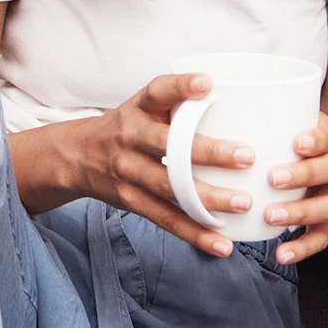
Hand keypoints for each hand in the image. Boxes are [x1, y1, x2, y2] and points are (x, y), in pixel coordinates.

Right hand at [61, 75, 327, 261]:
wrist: (77, 156)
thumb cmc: (129, 128)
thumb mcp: (144, 108)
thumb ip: (181, 107)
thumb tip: (250, 106)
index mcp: (138, 108)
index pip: (157, 91)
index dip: (180, 87)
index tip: (207, 83)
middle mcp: (130, 136)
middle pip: (168, 145)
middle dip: (208, 152)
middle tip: (247, 157)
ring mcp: (128, 171)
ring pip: (169, 186)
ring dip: (207, 198)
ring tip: (243, 203)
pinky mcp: (131, 200)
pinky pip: (166, 219)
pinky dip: (195, 233)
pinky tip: (223, 244)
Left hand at [268, 111, 327, 264]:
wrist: (319, 163)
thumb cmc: (284, 136)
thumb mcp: (279, 117)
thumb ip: (253, 109)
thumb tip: (203, 90)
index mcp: (325, 135)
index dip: (317, 138)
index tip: (295, 142)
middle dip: (303, 174)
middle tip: (273, 178)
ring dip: (300, 212)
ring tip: (271, 216)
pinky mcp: (325, 221)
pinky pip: (321, 237)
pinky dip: (303, 247)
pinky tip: (281, 254)